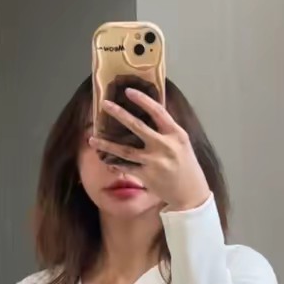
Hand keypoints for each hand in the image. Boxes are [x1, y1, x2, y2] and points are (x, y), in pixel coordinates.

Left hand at [89, 89, 211, 211]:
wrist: (191, 193)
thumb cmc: (186, 165)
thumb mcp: (182, 143)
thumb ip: (167, 130)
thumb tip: (149, 113)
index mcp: (176, 134)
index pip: (157, 111)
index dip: (142, 99)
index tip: (128, 91)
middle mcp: (165, 146)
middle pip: (137, 126)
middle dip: (119, 113)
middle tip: (104, 104)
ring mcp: (154, 162)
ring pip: (125, 150)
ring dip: (107, 144)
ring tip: (92, 139)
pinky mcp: (147, 176)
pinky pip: (127, 167)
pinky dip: (115, 163)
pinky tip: (105, 159)